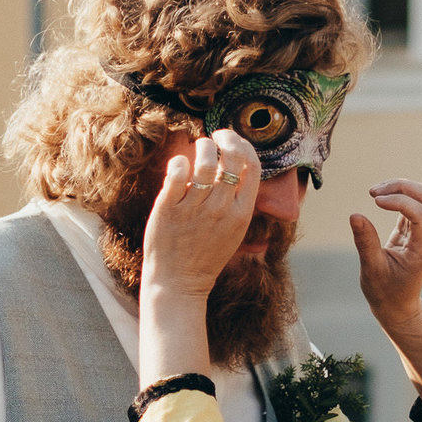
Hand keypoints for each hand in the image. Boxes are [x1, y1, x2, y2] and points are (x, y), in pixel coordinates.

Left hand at [139, 130, 260, 306]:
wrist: (179, 284)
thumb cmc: (205, 256)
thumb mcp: (233, 231)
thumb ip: (237, 201)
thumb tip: (234, 164)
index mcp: (241, 214)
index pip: (252, 166)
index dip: (243, 145)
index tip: (231, 140)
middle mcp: (221, 209)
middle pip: (231, 157)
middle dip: (224, 138)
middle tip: (213, 137)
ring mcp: (195, 209)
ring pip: (204, 160)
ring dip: (201, 146)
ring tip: (196, 148)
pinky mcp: (169, 208)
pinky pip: (177, 172)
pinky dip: (178, 162)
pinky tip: (178, 166)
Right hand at [351, 180, 421, 330]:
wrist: (397, 306)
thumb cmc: (385, 292)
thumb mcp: (371, 269)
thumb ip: (365, 242)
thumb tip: (355, 215)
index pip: (421, 213)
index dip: (400, 201)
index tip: (375, 201)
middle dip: (402, 187)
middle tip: (373, 193)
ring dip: (400, 188)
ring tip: (374, 193)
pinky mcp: (415, 229)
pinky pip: (413, 204)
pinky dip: (398, 195)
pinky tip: (379, 198)